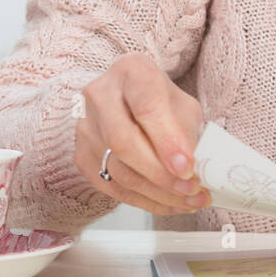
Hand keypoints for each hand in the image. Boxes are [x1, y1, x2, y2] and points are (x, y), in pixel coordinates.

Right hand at [75, 53, 211, 213]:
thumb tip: (193, 170)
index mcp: (130, 72)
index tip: (187, 166)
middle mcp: (100, 96)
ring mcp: (86, 128)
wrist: (126, 99)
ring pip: (118, 171)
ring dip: (158, 193)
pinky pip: (113, 188)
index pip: (146, 106)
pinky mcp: (82, 157)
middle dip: (161, 174)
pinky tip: (170, 204)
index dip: (167, 140)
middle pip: (124, 142)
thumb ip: (187, 132)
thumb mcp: (181, 104)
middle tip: (191, 188)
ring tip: (189, 199)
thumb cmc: (157, 99)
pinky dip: (146, 201)